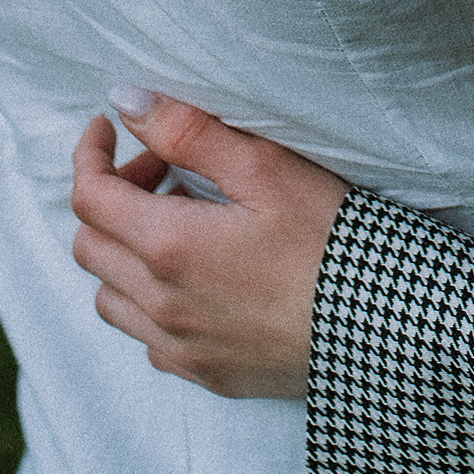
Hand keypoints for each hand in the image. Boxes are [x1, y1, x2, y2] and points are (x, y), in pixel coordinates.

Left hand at [69, 92, 347, 399]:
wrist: (384, 328)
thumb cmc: (332, 239)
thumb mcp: (267, 167)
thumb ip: (189, 131)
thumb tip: (126, 100)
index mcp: (167, 247)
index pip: (89, 197)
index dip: (90, 154)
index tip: (109, 127)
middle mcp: (160, 305)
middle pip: (90, 246)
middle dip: (112, 198)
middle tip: (163, 172)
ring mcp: (180, 347)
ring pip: (110, 298)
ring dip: (125, 253)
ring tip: (181, 224)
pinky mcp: (205, 374)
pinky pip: (147, 338)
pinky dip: (151, 301)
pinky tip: (197, 281)